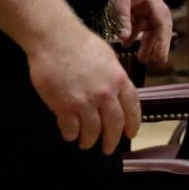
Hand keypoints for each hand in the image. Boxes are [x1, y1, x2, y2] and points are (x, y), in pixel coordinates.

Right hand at [28, 26, 139, 153]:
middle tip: (108, 149)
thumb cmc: (81, 44)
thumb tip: (116, 93)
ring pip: (92, 131)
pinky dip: (71, 134)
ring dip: (89, 140)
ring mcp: (85, 102)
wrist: (55, 40)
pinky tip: (70, 135)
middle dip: (112, 140)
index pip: (132, 108)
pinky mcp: (64, 107)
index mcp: (119, 80)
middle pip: (114, 125)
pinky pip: (70, 128)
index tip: (130, 134)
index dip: (133, 124)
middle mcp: (106, 94)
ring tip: (86, 143)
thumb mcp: (108, 58)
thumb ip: (114, 78)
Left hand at [110, 0, 172, 64]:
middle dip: (156, 44)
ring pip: (147, 24)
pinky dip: (132, 31)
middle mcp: (151, 1)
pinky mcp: (133, 2)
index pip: (162, 23)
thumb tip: (125, 38)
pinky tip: (125, 41)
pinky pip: (136, 20)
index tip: (161, 58)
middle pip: (158, 26)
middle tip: (154, 62)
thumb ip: (122, 18)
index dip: (163, 42)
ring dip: (144, 40)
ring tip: (140, 57)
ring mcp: (142, 1)